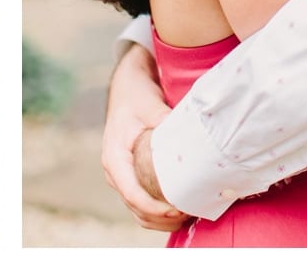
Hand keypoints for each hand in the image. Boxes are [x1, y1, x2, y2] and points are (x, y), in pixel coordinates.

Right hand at [102, 43, 184, 230]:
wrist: (127, 88)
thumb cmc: (136, 96)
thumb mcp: (149, 105)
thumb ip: (164, 121)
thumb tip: (187, 136)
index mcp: (114, 158)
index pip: (133, 194)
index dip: (156, 208)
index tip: (179, 209)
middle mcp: (114, 173)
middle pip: (137, 209)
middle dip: (163, 217)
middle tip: (192, 213)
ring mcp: (122, 178)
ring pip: (140, 212)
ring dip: (163, 220)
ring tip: (190, 213)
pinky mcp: (131, 178)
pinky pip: (143, 204)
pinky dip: (161, 213)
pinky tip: (182, 208)